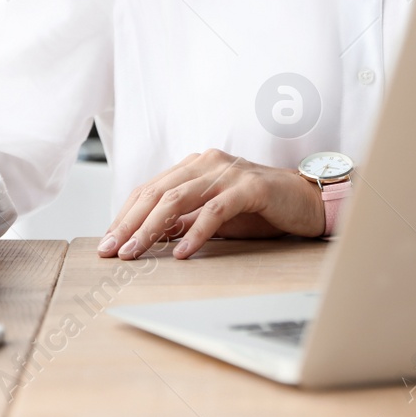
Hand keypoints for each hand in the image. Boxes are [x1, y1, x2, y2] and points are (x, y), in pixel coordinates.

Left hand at [98, 148, 324, 260]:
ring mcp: (227, 172)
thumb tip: (148, 238)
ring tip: (135, 253)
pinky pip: (214, 210)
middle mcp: (207, 163)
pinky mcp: (249, 188)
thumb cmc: (259, 208)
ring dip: (151, 229)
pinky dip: (195, 233)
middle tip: (111, 251)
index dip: (125, 215)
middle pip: (156, 193)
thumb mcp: (214, 215)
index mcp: (195, 166)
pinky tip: (181, 253)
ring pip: (178, 199)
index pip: (149, 189)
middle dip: (129, 224)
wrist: (306, 200)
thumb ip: (184, 220)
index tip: (108, 242)